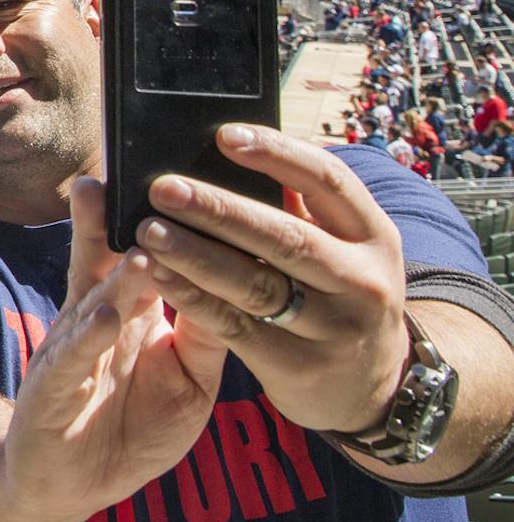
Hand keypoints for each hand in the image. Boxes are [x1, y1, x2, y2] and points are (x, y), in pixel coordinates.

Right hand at [0, 177, 225, 521]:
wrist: (69, 483)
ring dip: (118, 278)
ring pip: (94, 306)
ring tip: (140, 247)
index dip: (158, 218)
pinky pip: (72, 361)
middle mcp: (95, 320)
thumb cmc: (133, 426)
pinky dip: (89, 339)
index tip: (180, 174)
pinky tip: (106, 318)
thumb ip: (208, 334)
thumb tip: (246, 279)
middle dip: (116, 220)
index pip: (144, 253)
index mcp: (130, 312)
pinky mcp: (51, 391)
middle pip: (105, 260)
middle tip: (134, 175)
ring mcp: (71, 352)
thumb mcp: (188, 380)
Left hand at [135, 123, 407, 433]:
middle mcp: (362, 280)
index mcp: (374, 234)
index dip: (277, 154)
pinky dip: (191, 296)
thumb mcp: (343, 247)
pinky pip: (233, 325)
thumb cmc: (337, 291)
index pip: (330, 180)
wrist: (371, 387)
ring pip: (255, 284)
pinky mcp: (297, 366)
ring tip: (147, 229)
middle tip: (163, 187)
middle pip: (284, 236)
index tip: (224, 135)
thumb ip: (297, 206)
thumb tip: (222, 150)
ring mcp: (334, 328)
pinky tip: (156, 272)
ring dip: (195, 253)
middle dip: (219, 210)